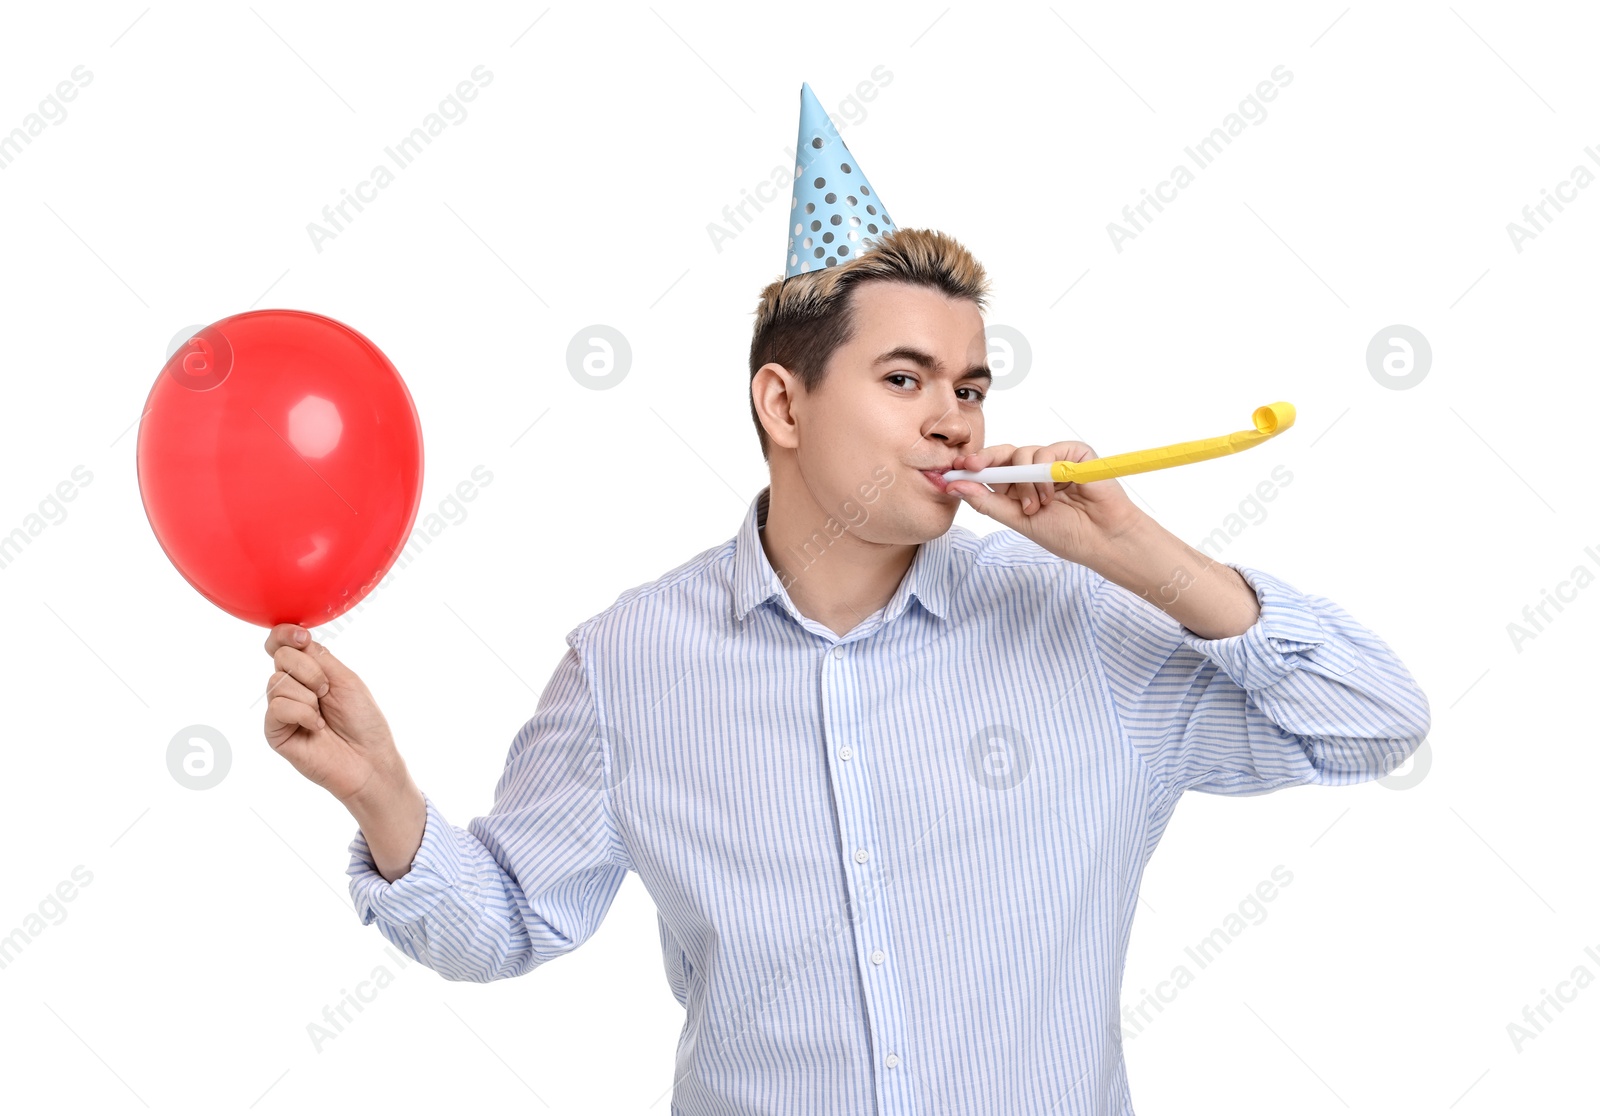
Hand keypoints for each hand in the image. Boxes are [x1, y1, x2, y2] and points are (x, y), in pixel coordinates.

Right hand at [261, 625, 401, 805]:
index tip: (302, 638)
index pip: (282, 643)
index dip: (285, 634)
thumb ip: (317, 657)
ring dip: (309, 696)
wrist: (369, 759)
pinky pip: (277, 708)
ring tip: (324, 715)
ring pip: (277, 682)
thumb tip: (295, 637)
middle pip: (280, 657)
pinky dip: (302, 714)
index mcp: (308, 671)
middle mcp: (291, 688)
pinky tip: (317, 728)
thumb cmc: (363, 721)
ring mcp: (281, 710)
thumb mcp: (345, 678)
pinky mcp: (275, 732)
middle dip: (310, 671)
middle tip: (327, 691)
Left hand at [944, 440, 1147, 564]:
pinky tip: (1054, 494)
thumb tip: (955, 485)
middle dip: (985, 461)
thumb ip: (987, 501)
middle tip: (971, 467)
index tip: (950, 470)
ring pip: (1023, 453)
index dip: (971, 468)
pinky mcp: (1074, 453)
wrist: (1103, 539)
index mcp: (1019, 487)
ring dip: (1024, 483)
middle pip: (1003, 454)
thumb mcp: (1019, 520)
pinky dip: (1044, 472)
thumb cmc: (1066, 534)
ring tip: (1036, 506)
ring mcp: (1054, 460)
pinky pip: (1047, 450)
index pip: (991, 470)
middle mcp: (1035, 471)